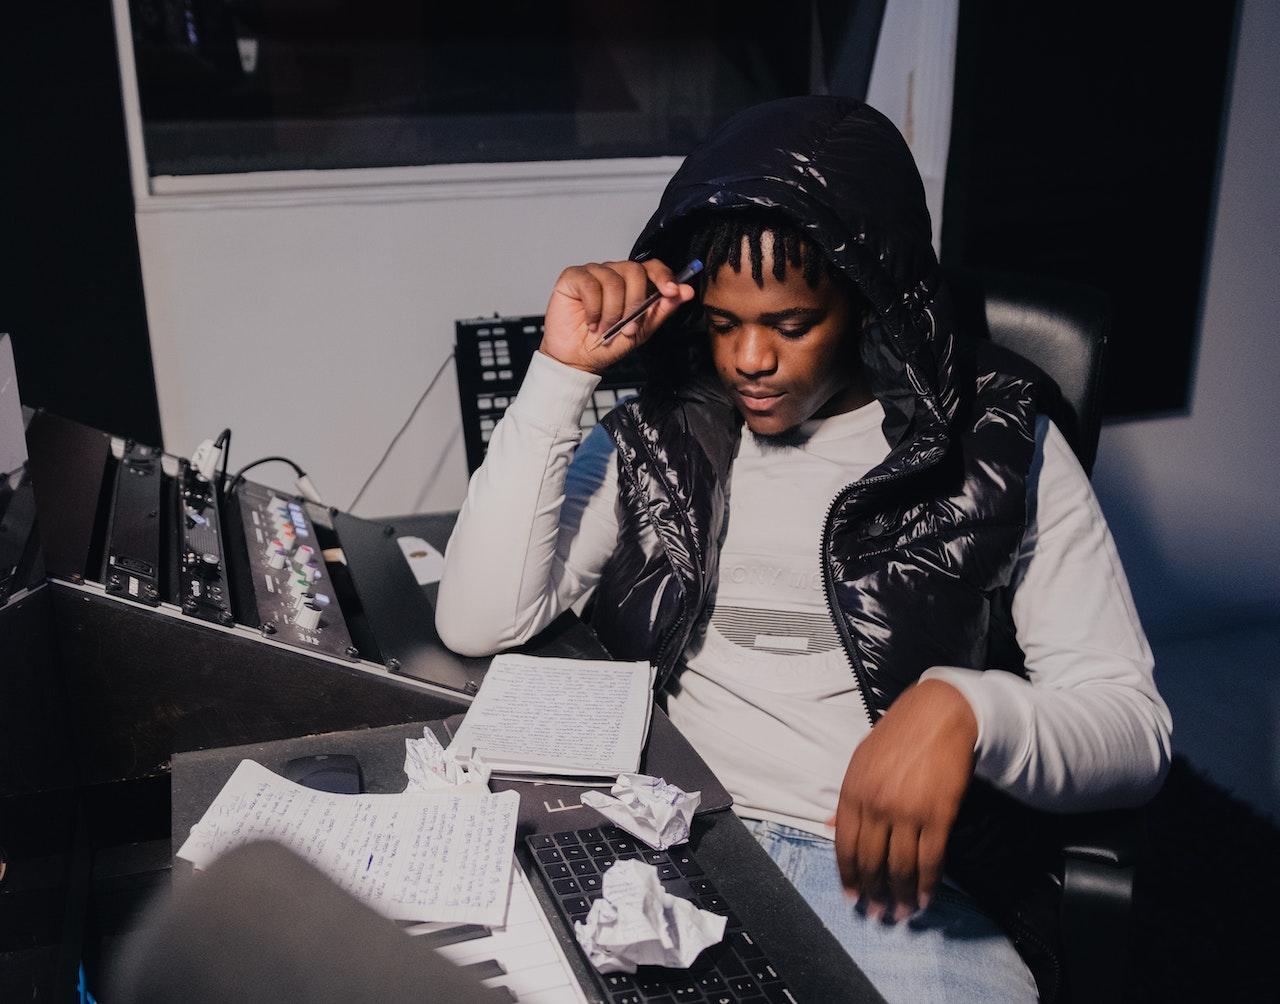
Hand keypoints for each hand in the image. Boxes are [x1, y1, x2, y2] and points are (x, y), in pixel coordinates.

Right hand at [540, 259, 695, 374]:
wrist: (578, 359)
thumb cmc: (607, 344)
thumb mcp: (642, 330)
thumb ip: (663, 309)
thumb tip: (686, 291)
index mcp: (632, 283)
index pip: (652, 267)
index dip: (664, 276)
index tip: (671, 291)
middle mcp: (614, 273)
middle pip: (634, 271)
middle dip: (634, 303)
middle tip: (627, 327)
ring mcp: (594, 273)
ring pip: (613, 280)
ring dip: (612, 311)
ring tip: (605, 328)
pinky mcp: (573, 276)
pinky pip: (590, 285)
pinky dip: (593, 309)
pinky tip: (591, 322)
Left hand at [829, 679, 977, 922]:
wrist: (938, 715)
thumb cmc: (898, 736)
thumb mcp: (862, 762)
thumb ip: (848, 798)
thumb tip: (829, 826)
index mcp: (852, 791)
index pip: (845, 845)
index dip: (848, 876)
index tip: (852, 896)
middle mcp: (876, 804)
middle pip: (871, 861)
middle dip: (872, 892)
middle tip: (876, 913)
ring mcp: (908, 811)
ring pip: (900, 866)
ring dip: (900, 895)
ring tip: (901, 912)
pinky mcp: (938, 815)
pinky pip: (930, 859)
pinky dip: (927, 883)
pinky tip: (925, 896)